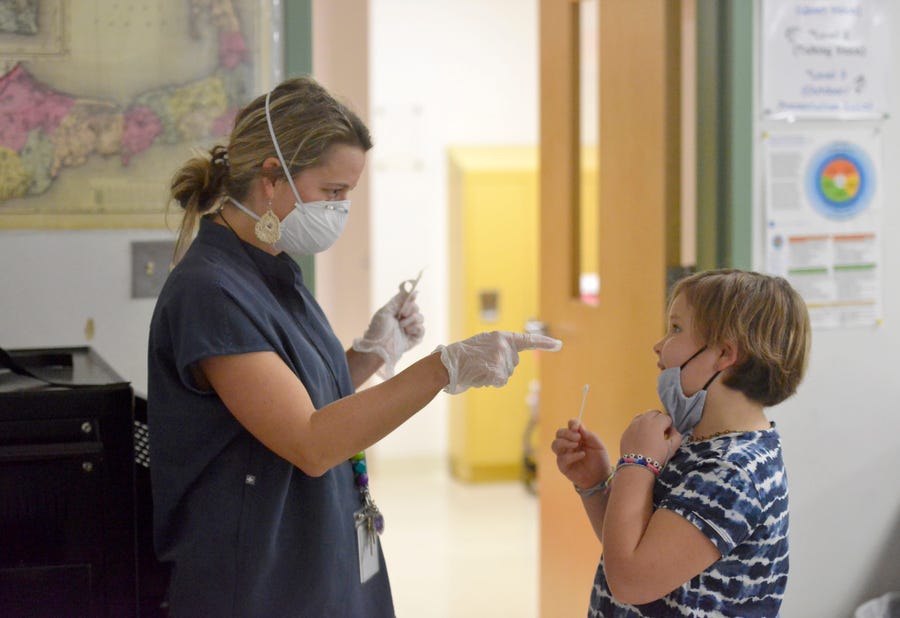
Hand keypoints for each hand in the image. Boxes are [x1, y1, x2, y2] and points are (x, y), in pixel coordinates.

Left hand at [352, 283, 424, 377]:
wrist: (378, 347)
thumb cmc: (378, 329)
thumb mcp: (386, 310)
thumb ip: (399, 299)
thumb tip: (413, 290)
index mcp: (397, 312)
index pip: (409, 300)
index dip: (410, 299)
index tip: (410, 298)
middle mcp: (404, 319)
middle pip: (416, 308)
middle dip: (410, 310)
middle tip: (401, 316)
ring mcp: (410, 329)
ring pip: (421, 318)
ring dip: (412, 320)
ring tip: (402, 326)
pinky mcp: (414, 339)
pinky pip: (422, 329)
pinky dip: (416, 329)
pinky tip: (407, 332)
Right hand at [435, 331, 561, 393]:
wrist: (447, 363)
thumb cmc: (463, 357)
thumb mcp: (484, 345)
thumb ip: (499, 350)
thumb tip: (510, 365)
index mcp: (501, 336)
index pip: (526, 340)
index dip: (543, 343)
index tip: (558, 345)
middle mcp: (503, 344)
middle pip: (513, 365)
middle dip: (500, 369)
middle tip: (481, 365)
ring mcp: (500, 357)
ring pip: (506, 375)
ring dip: (493, 376)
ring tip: (478, 369)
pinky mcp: (496, 369)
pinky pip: (500, 381)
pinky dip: (490, 382)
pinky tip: (479, 376)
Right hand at [552, 419, 611, 490]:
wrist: (600, 477)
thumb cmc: (599, 460)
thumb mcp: (598, 445)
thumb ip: (589, 435)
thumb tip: (579, 426)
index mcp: (577, 436)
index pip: (569, 425)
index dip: (572, 423)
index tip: (577, 427)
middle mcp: (568, 444)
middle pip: (559, 433)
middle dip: (567, 433)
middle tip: (578, 438)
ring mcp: (564, 455)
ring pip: (555, 444)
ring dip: (565, 442)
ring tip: (576, 445)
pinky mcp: (563, 466)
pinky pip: (562, 458)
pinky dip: (572, 455)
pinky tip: (582, 455)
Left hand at [619, 409, 681, 465]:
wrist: (637, 467)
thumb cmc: (655, 458)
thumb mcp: (672, 448)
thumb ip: (677, 436)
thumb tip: (673, 430)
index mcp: (656, 423)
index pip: (666, 417)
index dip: (669, 426)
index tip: (668, 434)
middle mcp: (643, 420)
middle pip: (654, 412)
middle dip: (659, 419)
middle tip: (661, 431)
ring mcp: (633, 425)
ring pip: (643, 415)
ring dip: (649, 420)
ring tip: (651, 432)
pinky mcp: (626, 431)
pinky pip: (634, 424)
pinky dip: (639, 427)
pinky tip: (641, 437)